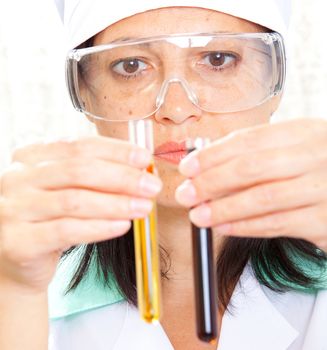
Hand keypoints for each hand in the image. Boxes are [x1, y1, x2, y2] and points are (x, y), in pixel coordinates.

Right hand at [0, 137, 161, 291]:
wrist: (16, 258)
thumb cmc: (50, 218)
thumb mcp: (67, 189)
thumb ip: (95, 176)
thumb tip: (140, 169)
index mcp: (31, 157)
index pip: (79, 146)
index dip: (115, 151)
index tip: (145, 158)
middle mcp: (17, 177)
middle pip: (79, 170)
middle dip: (122, 177)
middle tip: (152, 186)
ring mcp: (13, 208)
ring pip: (75, 200)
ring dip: (117, 203)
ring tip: (144, 207)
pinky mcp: (17, 240)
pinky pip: (67, 230)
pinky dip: (100, 227)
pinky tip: (123, 226)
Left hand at [176, 118, 326, 251]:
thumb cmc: (315, 169)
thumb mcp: (292, 150)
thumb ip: (255, 153)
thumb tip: (206, 164)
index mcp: (304, 132)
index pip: (248, 140)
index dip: (212, 155)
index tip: (187, 168)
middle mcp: (316, 156)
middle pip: (251, 167)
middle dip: (211, 182)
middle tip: (186, 194)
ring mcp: (323, 188)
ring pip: (262, 198)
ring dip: (223, 209)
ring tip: (198, 215)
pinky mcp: (324, 220)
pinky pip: (276, 224)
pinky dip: (245, 226)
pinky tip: (224, 226)